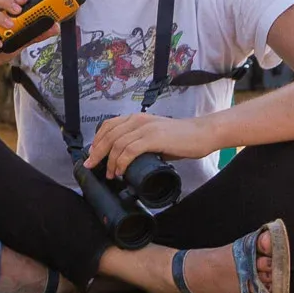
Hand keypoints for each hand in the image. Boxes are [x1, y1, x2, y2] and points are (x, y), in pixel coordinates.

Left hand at [86, 111, 217, 178]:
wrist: (202, 134)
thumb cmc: (180, 138)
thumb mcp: (154, 136)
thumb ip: (140, 143)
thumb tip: (127, 159)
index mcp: (136, 119)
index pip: (108, 126)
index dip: (97, 141)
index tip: (91, 155)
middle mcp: (138, 121)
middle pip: (108, 135)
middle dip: (97, 152)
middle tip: (92, 166)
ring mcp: (146, 128)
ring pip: (117, 144)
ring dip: (110, 161)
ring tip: (110, 174)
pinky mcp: (154, 138)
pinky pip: (130, 150)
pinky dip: (121, 162)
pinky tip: (120, 171)